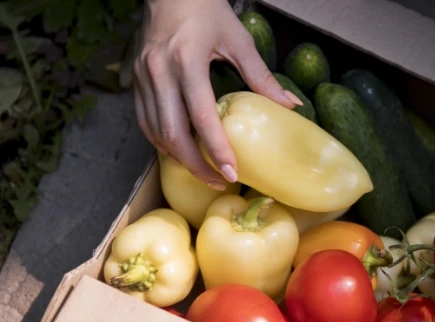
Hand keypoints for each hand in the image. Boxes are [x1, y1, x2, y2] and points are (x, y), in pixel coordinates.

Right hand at [134, 0, 301, 188]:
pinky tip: (181, 152)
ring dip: (178, 158)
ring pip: (155, 132)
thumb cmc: (205, 9)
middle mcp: (159, 72)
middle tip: (218, 182)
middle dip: (196, 165)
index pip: (201, 116)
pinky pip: (145, 121)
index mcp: (187, 61)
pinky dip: (162, 142)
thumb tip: (291, 106)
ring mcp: (142, 77)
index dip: (217, 149)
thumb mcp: (238, 40)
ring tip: (203, 172)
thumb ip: (262, 76)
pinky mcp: (135, 80)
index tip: (232, 173)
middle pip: (173, 134)